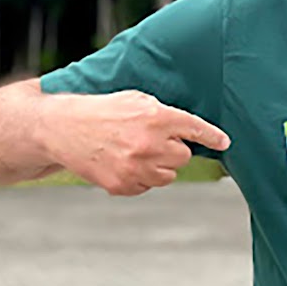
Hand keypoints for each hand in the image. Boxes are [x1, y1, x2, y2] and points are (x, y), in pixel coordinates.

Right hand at [40, 90, 229, 196]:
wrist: (61, 128)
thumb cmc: (103, 111)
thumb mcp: (135, 99)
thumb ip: (164, 113)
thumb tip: (191, 132)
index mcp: (155, 116)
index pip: (195, 129)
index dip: (212, 137)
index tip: (224, 143)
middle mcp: (149, 143)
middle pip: (184, 156)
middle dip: (173, 149)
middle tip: (152, 140)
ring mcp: (136, 167)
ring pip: (169, 175)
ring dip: (159, 165)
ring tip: (135, 151)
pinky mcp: (123, 185)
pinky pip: (148, 186)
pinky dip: (141, 178)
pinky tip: (123, 162)